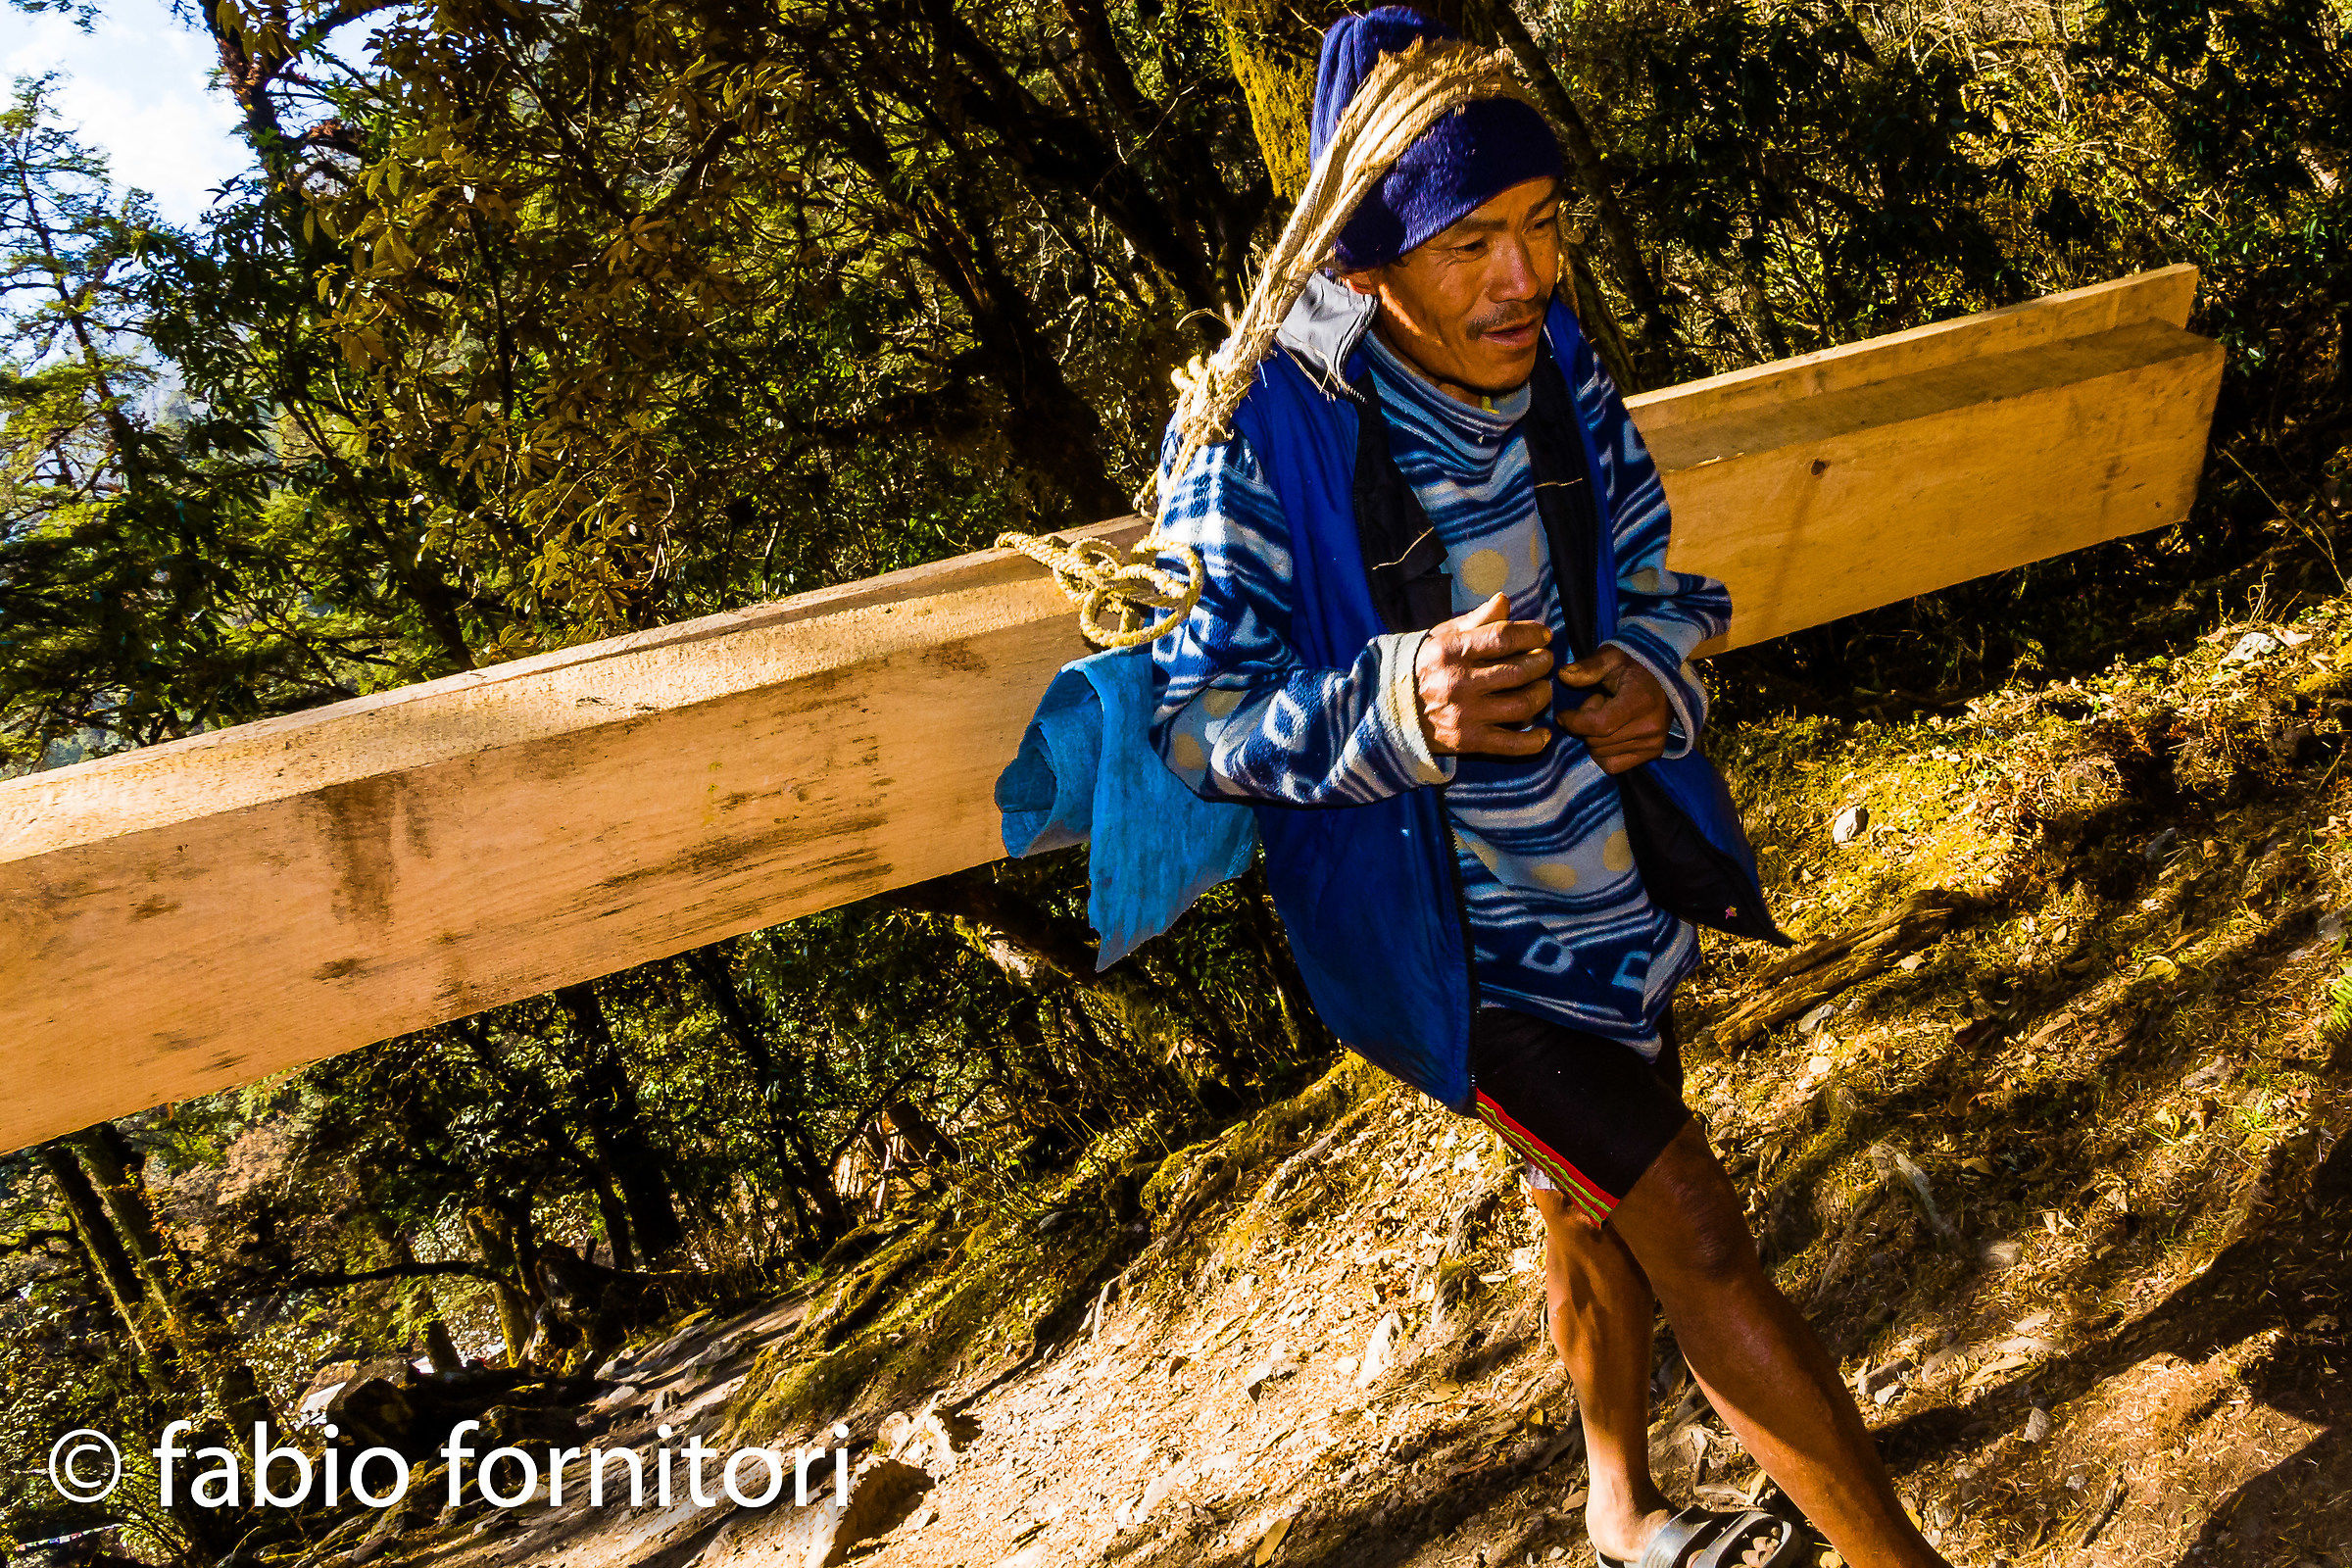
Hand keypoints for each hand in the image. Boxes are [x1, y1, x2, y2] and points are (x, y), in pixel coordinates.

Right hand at [1414, 594, 1554, 756]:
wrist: (1390, 708)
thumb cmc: (1424, 666)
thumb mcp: (1442, 636)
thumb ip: (1476, 619)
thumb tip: (1505, 600)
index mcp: (1451, 651)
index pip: (1503, 637)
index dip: (1531, 634)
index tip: (1543, 635)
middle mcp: (1459, 683)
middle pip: (1519, 671)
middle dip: (1542, 663)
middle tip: (1544, 660)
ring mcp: (1465, 715)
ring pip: (1522, 705)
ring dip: (1541, 694)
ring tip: (1541, 687)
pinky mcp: (1468, 741)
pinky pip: (1511, 744)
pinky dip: (1534, 741)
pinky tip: (1542, 733)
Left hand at [1556, 645, 1669, 773]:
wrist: (1663, 678)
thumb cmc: (1633, 665)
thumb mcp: (1611, 658)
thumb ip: (1588, 667)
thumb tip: (1563, 675)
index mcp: (1641, 701)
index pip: (1600, 725)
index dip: (1575, 722)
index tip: (1562, 714)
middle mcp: (1651, 726)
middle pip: (1596, 740)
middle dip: (1585, 725)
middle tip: (1598, 704)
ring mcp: (1654, 742)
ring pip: (1600, 753)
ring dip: (1595, 737)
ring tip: (1608, 715)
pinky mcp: (1653, 753)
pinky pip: (1612, 765)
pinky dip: (1602, 752)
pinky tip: (1610, 732)